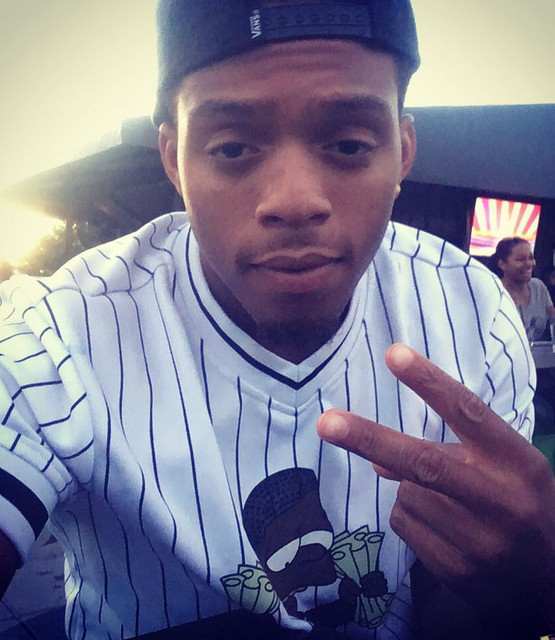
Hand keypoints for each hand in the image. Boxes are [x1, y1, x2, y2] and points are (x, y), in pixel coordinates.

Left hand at [317, 344, 554, 635]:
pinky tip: (444, 530)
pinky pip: (404, 526)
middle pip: (424, 463)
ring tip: (450, 504)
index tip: (394, 354)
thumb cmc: (520, 504)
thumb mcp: (502, 467)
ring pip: (406, 494)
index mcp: (518, 462)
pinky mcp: (457, 571)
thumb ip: (448, 451)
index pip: (469, 413)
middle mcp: (500, 500)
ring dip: (409, 489)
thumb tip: (377, 460)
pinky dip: (410, 518)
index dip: (430, 383)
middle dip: (370, 440)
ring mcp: (478, 541)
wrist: (551, 581)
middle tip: (326, 423)